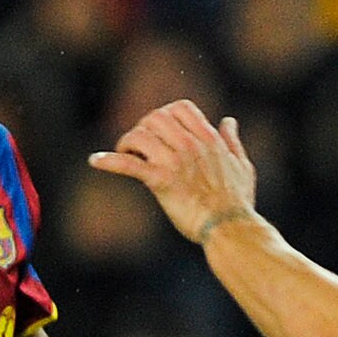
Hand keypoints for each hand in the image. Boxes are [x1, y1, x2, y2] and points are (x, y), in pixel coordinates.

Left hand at [91, 99, 258, 244]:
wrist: (230, 228)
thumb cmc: (238, 202)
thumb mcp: (242, 166)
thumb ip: (232, 141)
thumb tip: (228, 121)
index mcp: (209, 140)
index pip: (180, 108)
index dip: (166, 114)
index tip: (161, 130)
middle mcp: (190, 145)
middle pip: (155, 117)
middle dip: (143, 126)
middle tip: (140, 144)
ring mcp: (174, 162)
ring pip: (140, 135)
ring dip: (128, 142)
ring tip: (124, 152)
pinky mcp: (160, 181)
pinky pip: (129, 165)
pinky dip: (109, 161)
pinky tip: (95, 161)